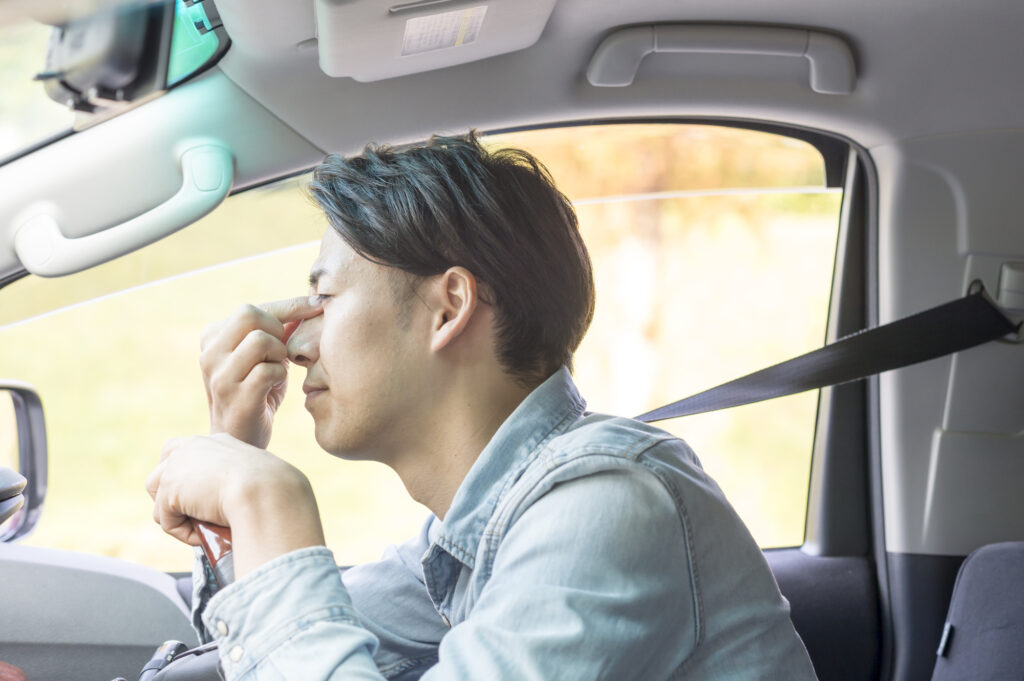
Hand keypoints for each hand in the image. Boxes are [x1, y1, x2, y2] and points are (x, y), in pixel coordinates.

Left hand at [146, 434, 324, 577]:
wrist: (266, 490)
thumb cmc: (271, 490)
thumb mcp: (253, 479)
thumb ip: (234, 484)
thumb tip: (223, 506)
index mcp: (216, 442)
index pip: (184, 456)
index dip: (187, 482)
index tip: (202, 500)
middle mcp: (192, 446)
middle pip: (161, 475)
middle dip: (173, 499)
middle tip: (199, 516)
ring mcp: (177, 465)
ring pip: (160, 500)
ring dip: (179, 517)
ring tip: (204, 526)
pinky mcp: (169, 487)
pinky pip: (167, 521)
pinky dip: (185, 533)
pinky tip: (209, 531)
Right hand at [200, 297, 321, 447]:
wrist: (241, 439)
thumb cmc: (257, 393)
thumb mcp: (264, 356)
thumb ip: (279, 330)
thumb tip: (310, 301)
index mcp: (212, 337)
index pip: (253, 308)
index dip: (290, 305)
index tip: (319, 303)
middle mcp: (209, 353)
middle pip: (250, 314)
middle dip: (277, 330)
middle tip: (282, 352)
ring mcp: (219, 375)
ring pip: (260, 340)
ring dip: (279, 355)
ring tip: (275, 370)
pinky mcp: (235, 396)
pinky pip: (269, 370)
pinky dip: (280, 376)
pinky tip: (274, 387)